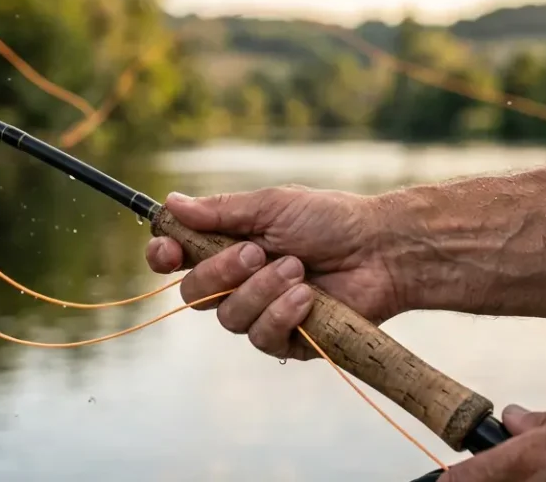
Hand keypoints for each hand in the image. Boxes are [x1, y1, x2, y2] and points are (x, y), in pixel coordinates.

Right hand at [145, 186, 402, 360]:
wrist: (381, 250)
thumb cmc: (331, 219)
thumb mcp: (272, 206)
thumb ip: (221, 211)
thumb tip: (171, 204)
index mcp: (228, 245)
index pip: (178, 258)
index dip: (164, 257)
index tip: (168, 251)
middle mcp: (238, 282)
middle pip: (193, 294)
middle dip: (220, 272)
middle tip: (256, 253)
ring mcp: (261, 313)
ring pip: (228, 318)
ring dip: (260, 291)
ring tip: (298, 269)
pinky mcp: (287, 340)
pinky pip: (262, 338)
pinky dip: (282, 314)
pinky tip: (308, 297)